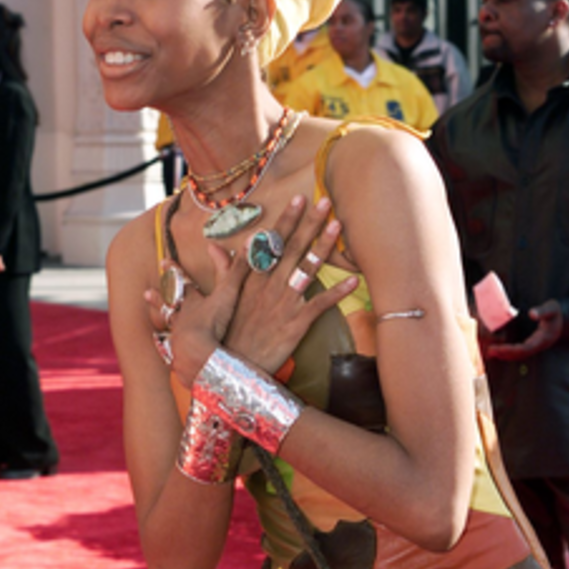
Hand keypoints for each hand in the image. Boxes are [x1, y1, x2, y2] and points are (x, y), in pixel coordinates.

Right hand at [146, 196, 357, 387]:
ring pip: (307, 269)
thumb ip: (225, 269)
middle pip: (292, 248)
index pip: (272, 241)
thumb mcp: (223, 298)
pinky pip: (319, 305)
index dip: (287, 219)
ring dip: (324, 247)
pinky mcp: (296, 324)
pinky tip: (353, 280)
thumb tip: (214, 246)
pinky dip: (336, 292)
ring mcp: (283, 303)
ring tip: (338, 226)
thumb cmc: (228, 332)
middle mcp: (269, 285)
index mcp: (252, 277)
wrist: (232, 369)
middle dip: (310, 223)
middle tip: (325, 202)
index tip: (299, 199)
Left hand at [485, 299, 562, 360]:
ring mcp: (536, 346)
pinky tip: (499, 349)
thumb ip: (542, 311)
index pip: (525, 348)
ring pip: (520, 354)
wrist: (562, 317)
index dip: (511, 349)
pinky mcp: (533, 343)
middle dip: (505, 353)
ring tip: (490, 352)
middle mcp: (539, 345)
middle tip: (489, 351)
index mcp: (543, 339)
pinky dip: (510, 351)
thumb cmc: (555, 312)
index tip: (498, 348)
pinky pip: (520, 350)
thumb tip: (532, 314)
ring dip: (506, 354)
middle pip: (521, 354)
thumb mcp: (551, 309)